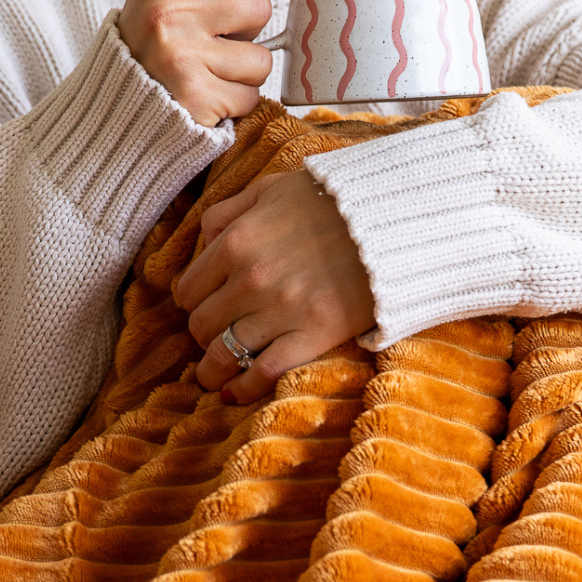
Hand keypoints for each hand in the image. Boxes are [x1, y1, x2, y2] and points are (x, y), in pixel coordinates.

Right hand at [117, 0, 274, 126]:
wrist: (121, 107)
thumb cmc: (155, 42)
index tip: (220, 2)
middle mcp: (168, 16)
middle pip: (259, 7)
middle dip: (247, 30)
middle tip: (214, 42)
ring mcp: (182, 61)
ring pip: (261, 59)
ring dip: (244, 71)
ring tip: (211, 71)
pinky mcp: (197, 100)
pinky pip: (251, 95)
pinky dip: (236, 101)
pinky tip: (210, 95)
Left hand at [175, 171, 376, 402]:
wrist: (394, 221)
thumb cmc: (332, 202)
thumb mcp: (271, 189)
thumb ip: (228, 212)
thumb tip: (203, 243)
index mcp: (236, 242)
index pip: (188, 291)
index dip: (194, 303)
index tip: (206, 308)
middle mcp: (251, 279)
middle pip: (201, 326)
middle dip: (203, 336)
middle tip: (216, 339)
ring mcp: (281, 311)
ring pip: (224, 355)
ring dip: (213, 371)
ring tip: (215, 377)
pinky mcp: (313, 335)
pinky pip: (263, 373)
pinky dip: (244, 388)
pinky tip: (236, 393)